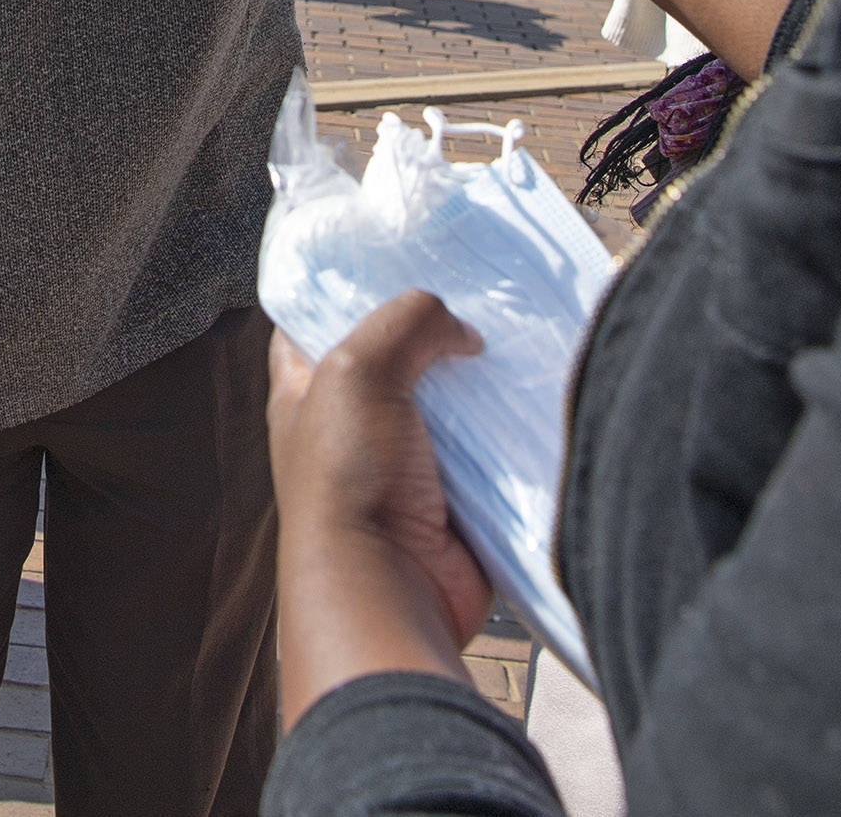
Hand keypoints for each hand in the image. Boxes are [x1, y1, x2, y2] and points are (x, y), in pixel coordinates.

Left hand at [272, 295, 491, 728]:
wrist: (391, 585)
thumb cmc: (350, 477)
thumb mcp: (359, 369)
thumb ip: (408, 322)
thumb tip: (463, 333)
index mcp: (305, 389)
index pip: (315, 319)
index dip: (347, 287)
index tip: (397, 256)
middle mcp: (351, 422)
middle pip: (396, 355)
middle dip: (434, 329)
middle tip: (478, 292)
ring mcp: (404, 460)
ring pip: (448, 399)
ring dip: (479, 379)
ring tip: (517, 334)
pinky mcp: (454, 495)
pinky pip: (488, 447)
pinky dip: (508, 426)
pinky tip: (535, 391)